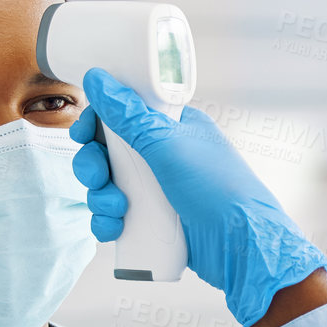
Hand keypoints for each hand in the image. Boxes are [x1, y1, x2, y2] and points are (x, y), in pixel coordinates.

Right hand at [72, 68, 326, 326]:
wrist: (243, 248)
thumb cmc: (218, 191)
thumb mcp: (169, 147)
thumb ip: (129, 115)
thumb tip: (98, 78)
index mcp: (173, 127)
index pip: (123, 114)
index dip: (98, 123)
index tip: (83, 135)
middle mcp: (164, 155)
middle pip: (109, 151)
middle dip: (95, 166)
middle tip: (99, 178)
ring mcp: (158, 189)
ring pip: (109, 185)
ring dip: (100, 197)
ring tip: (116, 210)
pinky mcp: (154, 220)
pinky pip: (116, 215)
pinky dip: (108, 222)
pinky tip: (114, 229)